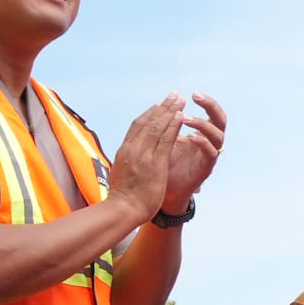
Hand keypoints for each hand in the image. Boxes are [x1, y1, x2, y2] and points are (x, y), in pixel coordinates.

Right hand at [109, 94, 185, 221]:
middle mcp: (133, 148)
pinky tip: (180, 117)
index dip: (149, 114)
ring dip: (169, 111)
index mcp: (125, 150)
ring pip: (157, 127)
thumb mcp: (122, 172)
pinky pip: (165, 140)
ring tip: (179, 100)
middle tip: (173, 95)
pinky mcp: (154, 163)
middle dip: (162, 107)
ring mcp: (143, 155)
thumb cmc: (123, 197)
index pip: (137, 126)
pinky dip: (172, 126)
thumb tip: (127, 157)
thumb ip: (127, 161)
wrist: (123, 209)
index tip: (159, 105)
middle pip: (148, 121)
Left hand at [162, 93, 226, 213]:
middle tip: (196, 96)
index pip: (211, 112)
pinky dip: (202, 143)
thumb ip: (168, 124)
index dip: (206, 101)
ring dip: (201, 124)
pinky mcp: (206, 169)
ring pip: (218, 136)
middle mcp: (209, 142)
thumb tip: (161, 103)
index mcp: (202, 132)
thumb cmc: (165, 163)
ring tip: (183, 118)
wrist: (162, 190)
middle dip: (211, 106)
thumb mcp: (166, 139)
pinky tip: (189, 136)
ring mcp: (209, 155)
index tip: (190, 94)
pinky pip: (211, 153)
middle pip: (221, 120)